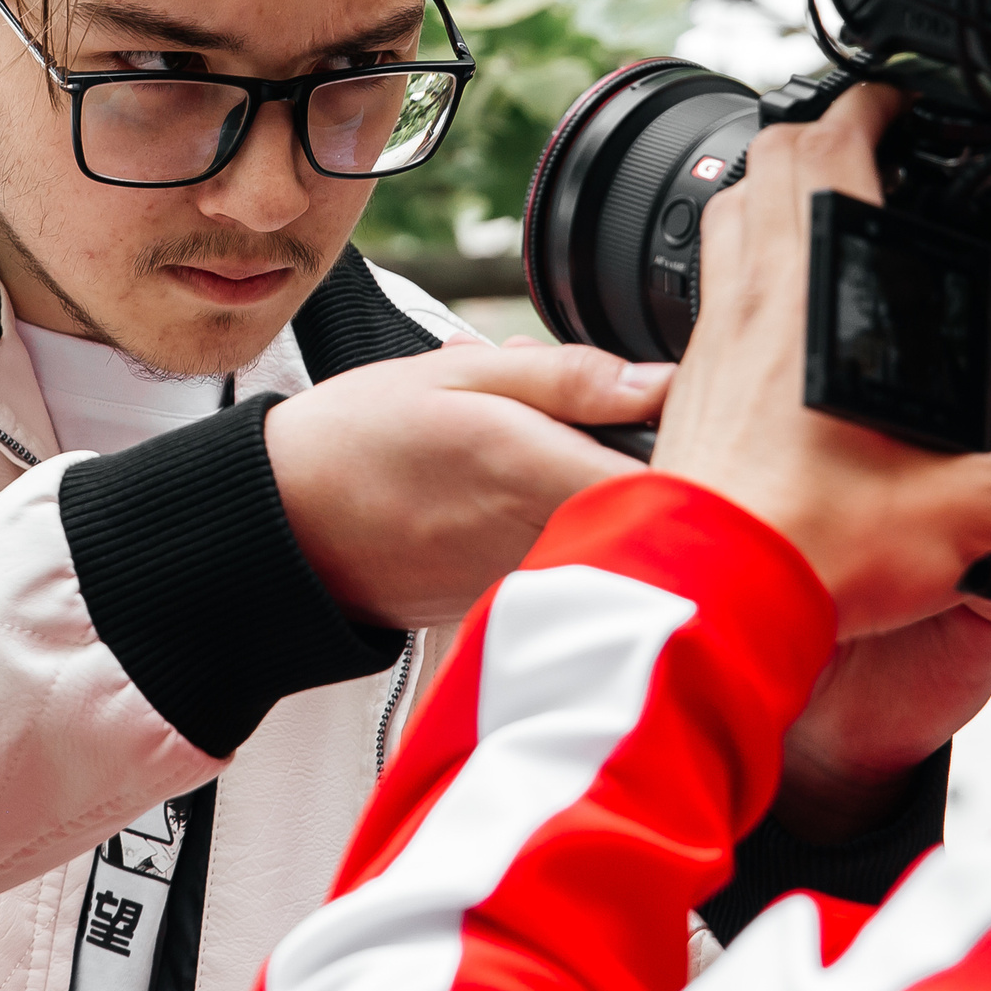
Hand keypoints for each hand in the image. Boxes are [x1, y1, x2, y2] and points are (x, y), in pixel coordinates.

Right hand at [267, 343, 672, 628]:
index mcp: (534, 472)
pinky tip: (536, 504)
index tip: (710, 425)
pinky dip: (574, 538)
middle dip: (665, 474)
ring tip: (572, 461)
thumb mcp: (457, 378)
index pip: (671, 481)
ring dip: (618, 508)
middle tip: (645, 431)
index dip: (707, 455)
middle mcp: (540, 542)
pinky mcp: (507, 611)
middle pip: (657, 522)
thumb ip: (565, 378)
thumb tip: (659, 381)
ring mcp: (526, 587)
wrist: (280, 527)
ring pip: (616, 549)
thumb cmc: (357, 441)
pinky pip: (572, 573)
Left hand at [651, 83, 990, 637]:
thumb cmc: (807, 545)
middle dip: (814, 135)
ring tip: (821, 210)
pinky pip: (711, 288)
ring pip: (726, 215)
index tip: (897, 102)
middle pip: (763, 163)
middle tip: (864, 143)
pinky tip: (782, 311)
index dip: (864, 108)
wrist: (708, 598)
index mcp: (809, 298)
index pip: (825, 151)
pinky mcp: (690, 381)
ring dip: (768, 193)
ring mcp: (711, 336)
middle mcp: (750, 299)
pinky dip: (744, 267)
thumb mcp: (955, 514)